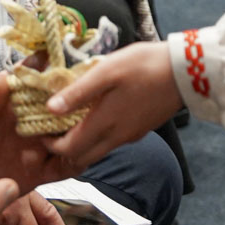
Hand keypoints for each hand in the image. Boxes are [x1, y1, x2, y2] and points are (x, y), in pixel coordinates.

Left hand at [0, 74, 79, 193]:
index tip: (73, 67)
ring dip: (80, 130)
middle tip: (89, 102)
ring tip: (80, 129)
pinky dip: (75, 160)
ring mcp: (35, 144)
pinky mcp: (37, 172)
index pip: (42, 75)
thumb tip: (3, 80)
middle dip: (80, 101)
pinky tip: (73, 154)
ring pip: (72, 134)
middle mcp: (28, 117)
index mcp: (11, 94)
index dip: (60, 69)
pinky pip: (65, 166)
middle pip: (65, 104)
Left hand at [40, 42, 182, 171]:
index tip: (39, 132)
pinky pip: (112, 141)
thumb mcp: (106, 72)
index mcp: (105, 124)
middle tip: (49, 134)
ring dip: (80, 145)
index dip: (50, 146)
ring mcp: (130, 135)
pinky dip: (97, 137)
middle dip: (63, 152)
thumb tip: (50, 109)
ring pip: (98, 150)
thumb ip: (78, 92)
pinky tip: (95, 117)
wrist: (185, 72)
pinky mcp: (140, 129)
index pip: (70, 149)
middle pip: (83, 158)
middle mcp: (116, 137)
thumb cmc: (144, 66)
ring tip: (68, 123)